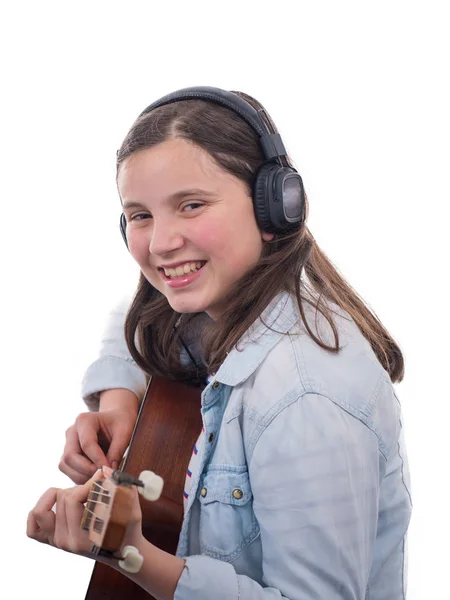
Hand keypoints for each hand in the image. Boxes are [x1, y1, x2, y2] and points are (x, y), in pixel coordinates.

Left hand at [27, 467, 143, 560]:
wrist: (123, 551)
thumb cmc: (128, 529)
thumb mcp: (130, 509)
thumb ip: (121, 488)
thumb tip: (105, 470)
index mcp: (83, 538)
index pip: (73, 498)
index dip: (88, 482)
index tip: (101, 476)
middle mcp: (66, 542)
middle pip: (60, 498)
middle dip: (79, 487)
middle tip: (94, 488)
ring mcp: (57, 543)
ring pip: (42, 509)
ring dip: (61, 496)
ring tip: (78, 496)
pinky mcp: (53, 542)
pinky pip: (32, 528)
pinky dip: (39, 513)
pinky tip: (54, 505)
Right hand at [59, 409, 136, 483]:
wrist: (115, 419)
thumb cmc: (120, 422)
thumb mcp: (125, 431)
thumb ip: (117, 450)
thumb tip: (109, 470)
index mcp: (84, 420)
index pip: (87, 444)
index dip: (97, 459)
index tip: (109, 470)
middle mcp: (72, 432)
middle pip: (70, 456)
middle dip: (87, 469)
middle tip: (103, 475)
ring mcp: (68, 444)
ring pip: (65, 465)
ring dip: (81, 476)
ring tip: (100, 477)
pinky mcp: (69, 455)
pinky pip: (68, 470)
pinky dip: (80, 477)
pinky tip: (94, 477)